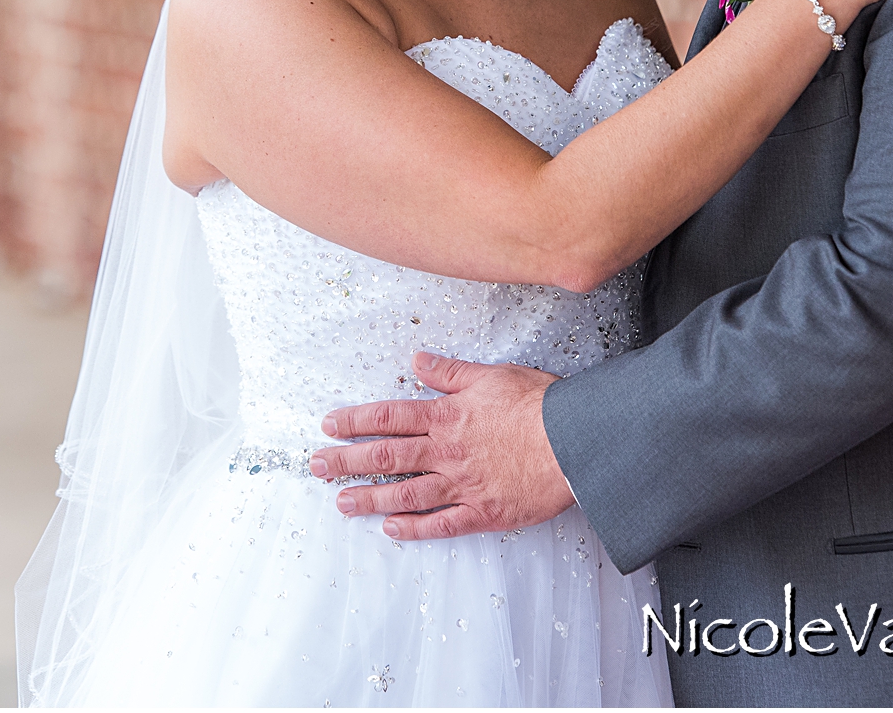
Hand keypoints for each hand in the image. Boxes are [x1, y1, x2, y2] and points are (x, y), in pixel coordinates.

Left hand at [308, 352, 575, 540]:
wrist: (575, 442)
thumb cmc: (539, 405)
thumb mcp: (492, 375)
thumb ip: (451, 372)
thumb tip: (418, 361)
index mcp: (447, 416)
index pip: (389, 418)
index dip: (355, 422)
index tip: (329, 426)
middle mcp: (447, 452)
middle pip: (387, 457)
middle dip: (347, 462)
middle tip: (317, 467)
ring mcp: (462, 485)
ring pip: (405, 494)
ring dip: (370, 499)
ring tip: (342, 502)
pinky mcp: (483, 512)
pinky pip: (441, 524)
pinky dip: (414, 529)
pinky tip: (392, 531)